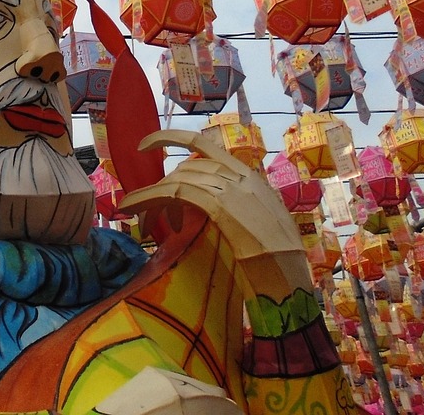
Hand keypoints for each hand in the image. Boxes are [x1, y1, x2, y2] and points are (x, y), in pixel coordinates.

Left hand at [120, 130, 312, 301]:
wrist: (292, 284)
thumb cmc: (280, 265)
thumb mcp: (263, 224)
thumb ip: (241, 207)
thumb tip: (213, 206)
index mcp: (252, 178)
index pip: (205, 146)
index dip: (172, 138)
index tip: (147, 145)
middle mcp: (242, 177)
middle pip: (186, 169)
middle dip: (160, 187)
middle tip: (143, 211)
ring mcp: (233, 190)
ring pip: (178, 180)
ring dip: (149, 195)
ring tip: (131, 211)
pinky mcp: (222, 206)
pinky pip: (176, 193)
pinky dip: (149, 198)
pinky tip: (134, 208)